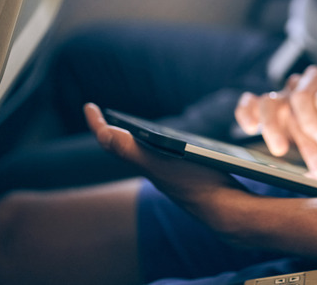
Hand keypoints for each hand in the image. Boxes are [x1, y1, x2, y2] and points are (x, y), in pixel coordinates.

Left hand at [84, 103, 244, 203]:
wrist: (227, 210)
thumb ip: (129, 149)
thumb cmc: (195, 182)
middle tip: (104, 116)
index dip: (97, 124)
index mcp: (144, 163)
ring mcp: (172, 175)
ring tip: (131, 126)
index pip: (111, 141)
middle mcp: (155, 170)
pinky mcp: (189, 178)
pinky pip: (164, 158)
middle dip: (112, 131)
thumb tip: (102, 133)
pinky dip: (159, 146)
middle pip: (124, 148)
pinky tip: (174, 143)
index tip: (88, 106)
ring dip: (135, 139)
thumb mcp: (159, 161)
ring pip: (145, 154)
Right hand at [235, 66, 316, 176]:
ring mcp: (282, 99)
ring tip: (272, 148)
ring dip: (267, 130)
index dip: (308, 119)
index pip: (302, 96)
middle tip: (280, 151)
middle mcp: (295, 86)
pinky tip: (249, 127)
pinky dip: (245, 114)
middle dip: (275, 128)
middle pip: (275, 101)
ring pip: (264, 108)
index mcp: (315, 79)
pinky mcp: (274, 114)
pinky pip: (251, 106)